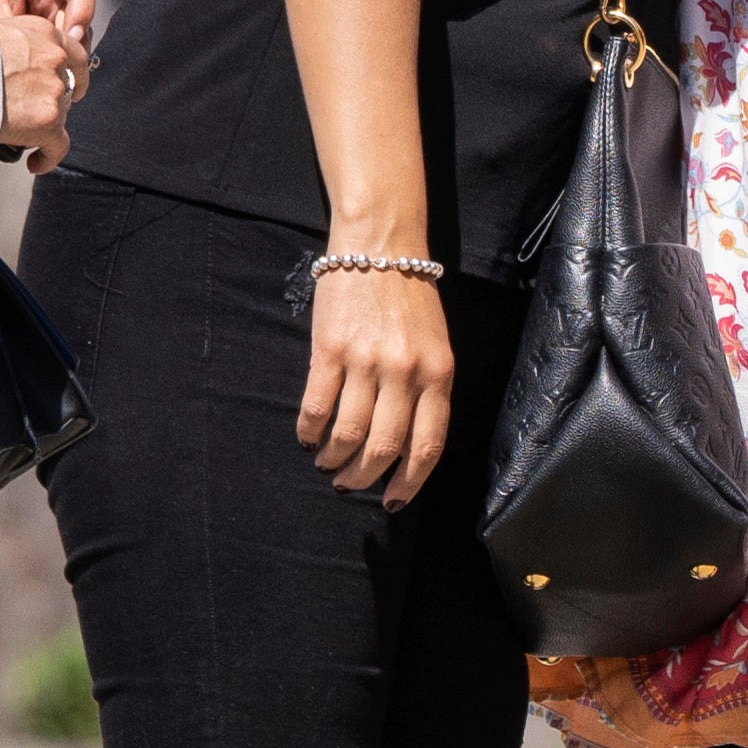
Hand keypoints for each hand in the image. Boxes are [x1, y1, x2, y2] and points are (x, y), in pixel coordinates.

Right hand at [0, 0, 90, 170]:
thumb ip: (13, 46)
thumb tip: (5, 61)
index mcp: (44, 35)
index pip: (75, 55)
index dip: (73, 74)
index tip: (72, 85)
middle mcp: (55, 61)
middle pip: (65, 88)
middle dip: (49, 102)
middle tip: (29, 111)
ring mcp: (53, 92)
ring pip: (59, 116)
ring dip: (42, 127)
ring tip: (17, 134)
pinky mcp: (47, 121)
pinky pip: (57, 147)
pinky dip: (48, 157)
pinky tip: (35, 162)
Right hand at [298, 262, 454, 505]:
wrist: (379, 247)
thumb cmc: (410, 300)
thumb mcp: (437, 345)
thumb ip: (428, 390)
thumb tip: (408, 447)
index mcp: (439, 374)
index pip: (428, 444)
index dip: (411, 481)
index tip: (395, 501)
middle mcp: (405, 371)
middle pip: (385, 447)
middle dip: (366, 477)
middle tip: (351, 486)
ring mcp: (366, 360)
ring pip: (349, 433)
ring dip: (335, 459)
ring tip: (328, 465)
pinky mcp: (329, 349)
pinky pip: (317, 406)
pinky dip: (310, 432)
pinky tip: (308, 439)